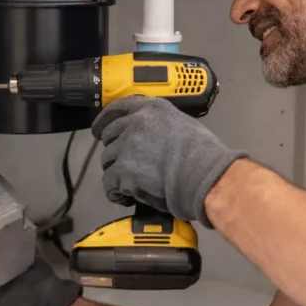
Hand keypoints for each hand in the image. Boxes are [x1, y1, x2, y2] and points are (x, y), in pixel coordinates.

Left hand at [92, 96, 247, 225]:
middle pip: (110, 137)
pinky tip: (127, 197)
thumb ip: (160, 125)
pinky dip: (116, 192)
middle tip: (127, 167)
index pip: (117, 108)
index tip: (99, 131)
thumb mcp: (183, 124)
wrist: (206, 175)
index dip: (104, 121)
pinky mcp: (124, 170)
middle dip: (115, 153)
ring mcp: (128, 145)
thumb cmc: (204, 155)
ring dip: (117, 174)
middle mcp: (136, 122)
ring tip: (132, 185)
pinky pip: (109, 183)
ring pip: (107, 161)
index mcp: (152, 108)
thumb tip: (152, 138)